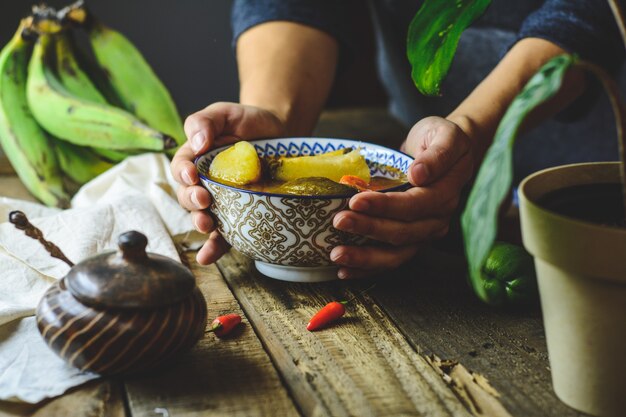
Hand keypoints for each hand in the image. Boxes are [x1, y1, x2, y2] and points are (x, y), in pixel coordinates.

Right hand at [170, 102, 285, 264]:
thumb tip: (198, 142)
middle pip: (188, 196)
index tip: (192, 175)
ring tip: (207, 225)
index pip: (181, 168)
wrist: (280, 133)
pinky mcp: (239, 216)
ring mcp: (221, 201)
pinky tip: (207, 257)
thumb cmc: (248, 122)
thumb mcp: (225, 113)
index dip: (183, 174)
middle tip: (204, 200)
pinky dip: (214, 248)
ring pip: (202, 217)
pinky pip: (224, 235)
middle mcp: (204, 183)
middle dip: (192, 201)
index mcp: (196, 158)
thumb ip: (205, 121)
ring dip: (200, 223)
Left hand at [330, 116, 474, 278]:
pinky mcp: (413, 242)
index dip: (385, 205)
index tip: (356, 200)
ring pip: (397, 254)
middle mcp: (437, 219)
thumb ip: (437, 154)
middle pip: (402, 231)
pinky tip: (345, 270)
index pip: (414, 204)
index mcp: (446, 192)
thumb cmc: (439, 139)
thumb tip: (418, 174)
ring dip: (365, 257)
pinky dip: (368, 268)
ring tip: (337, 254)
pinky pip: (391, 260)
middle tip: (338, 221)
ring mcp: (425, 234)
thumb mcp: (443, 134)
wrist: (447, 153)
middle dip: (368, 228)